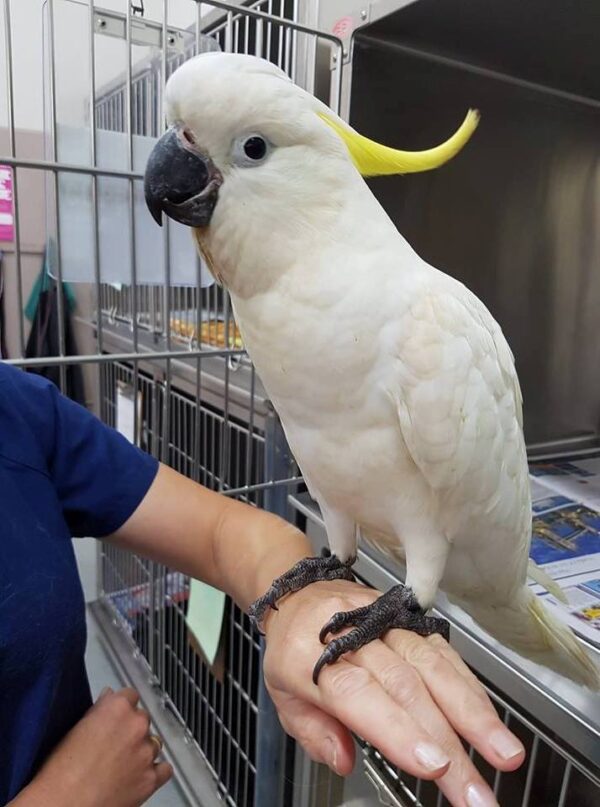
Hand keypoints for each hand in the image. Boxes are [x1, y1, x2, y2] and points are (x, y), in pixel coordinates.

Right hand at [16, 688, 171, 806]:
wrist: (64, 806)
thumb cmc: (60, 771)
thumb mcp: (73, 731)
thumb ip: (97, 712)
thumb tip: (108, 700)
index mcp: (118, 708)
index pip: (129, 695)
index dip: (120, 707)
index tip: (114, 717)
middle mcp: (137, 725)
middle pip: (142, 719)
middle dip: (130, 729)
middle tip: (113, 745)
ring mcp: (147, 752)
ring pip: (154, 742)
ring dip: (142, 749)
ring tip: (122, 764)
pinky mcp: (151, 779)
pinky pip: (164, 769)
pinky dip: (155, 770)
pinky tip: (140, 775)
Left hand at [263, 580, 524, 806]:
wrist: (299, 593)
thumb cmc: (292, 650)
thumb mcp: (282, 694)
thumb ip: (313, 731)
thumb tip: (343, 759)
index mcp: (309, 656)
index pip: (358, 692)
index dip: (397, 729)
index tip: (433, 765)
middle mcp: (352, 634)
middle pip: (405, 686)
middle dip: (448, 741)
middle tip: (477, 791)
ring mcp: (384, 623)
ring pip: (433, 665)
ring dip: (474, 713)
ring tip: (504, 754)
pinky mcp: (408, 619)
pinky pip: (443, 651)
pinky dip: (470, 688)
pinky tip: (490, 718)